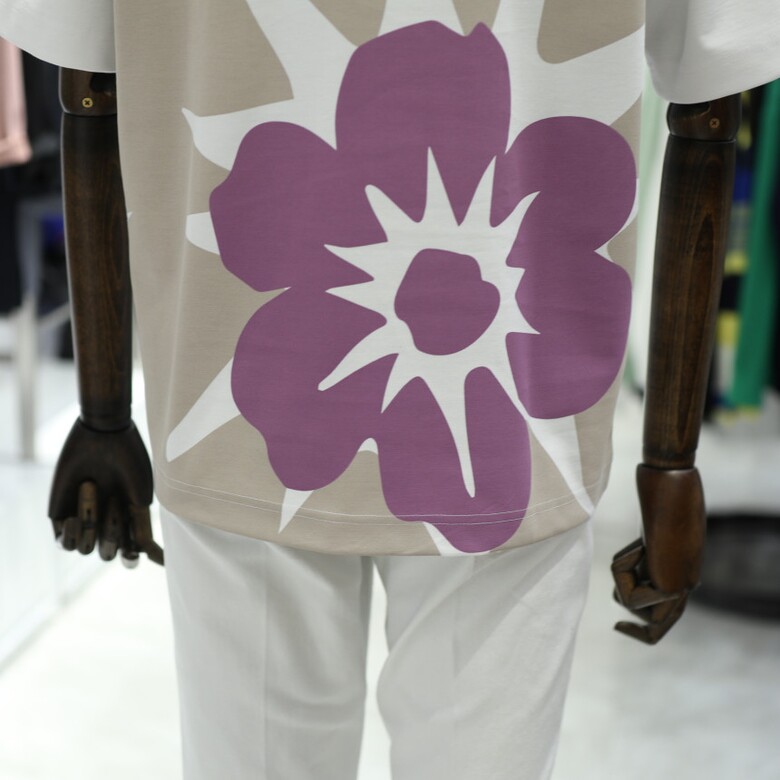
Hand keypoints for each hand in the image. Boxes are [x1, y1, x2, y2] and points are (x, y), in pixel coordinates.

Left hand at [49, 419, 163, 565]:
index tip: (133, 553)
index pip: (129, 552)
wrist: (104, 435)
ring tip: (92, 487)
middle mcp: (105, 523)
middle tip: (116, 502)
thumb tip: (143, 553)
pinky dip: (70, 535)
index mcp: (127, 522)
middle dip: (111, 535)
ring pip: (85, 548)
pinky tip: (72, 517)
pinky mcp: (60, 514)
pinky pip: (62, 542)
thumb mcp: (141, 495)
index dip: (132, 557)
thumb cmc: (130, 462)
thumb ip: (141, 526)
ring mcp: (83, 519)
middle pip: (107, 554)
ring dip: (91, 522)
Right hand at [611, 466, 705, 643]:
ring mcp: (680, 590)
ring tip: (636, 551)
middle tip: (618, 627)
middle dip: (638, 633)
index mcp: (682, 574)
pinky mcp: (670, 590)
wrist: (672, 496)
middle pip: (659, 627)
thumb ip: (646, 552)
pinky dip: (623, 572)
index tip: (619, 625)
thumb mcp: (649, 532)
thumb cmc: (662, 502)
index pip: (666, 612)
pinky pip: (630, 598)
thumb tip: (636, 551)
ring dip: (622, 580)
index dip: (643, 623)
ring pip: (634, 609)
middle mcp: (684, 586)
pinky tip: (640, 548)